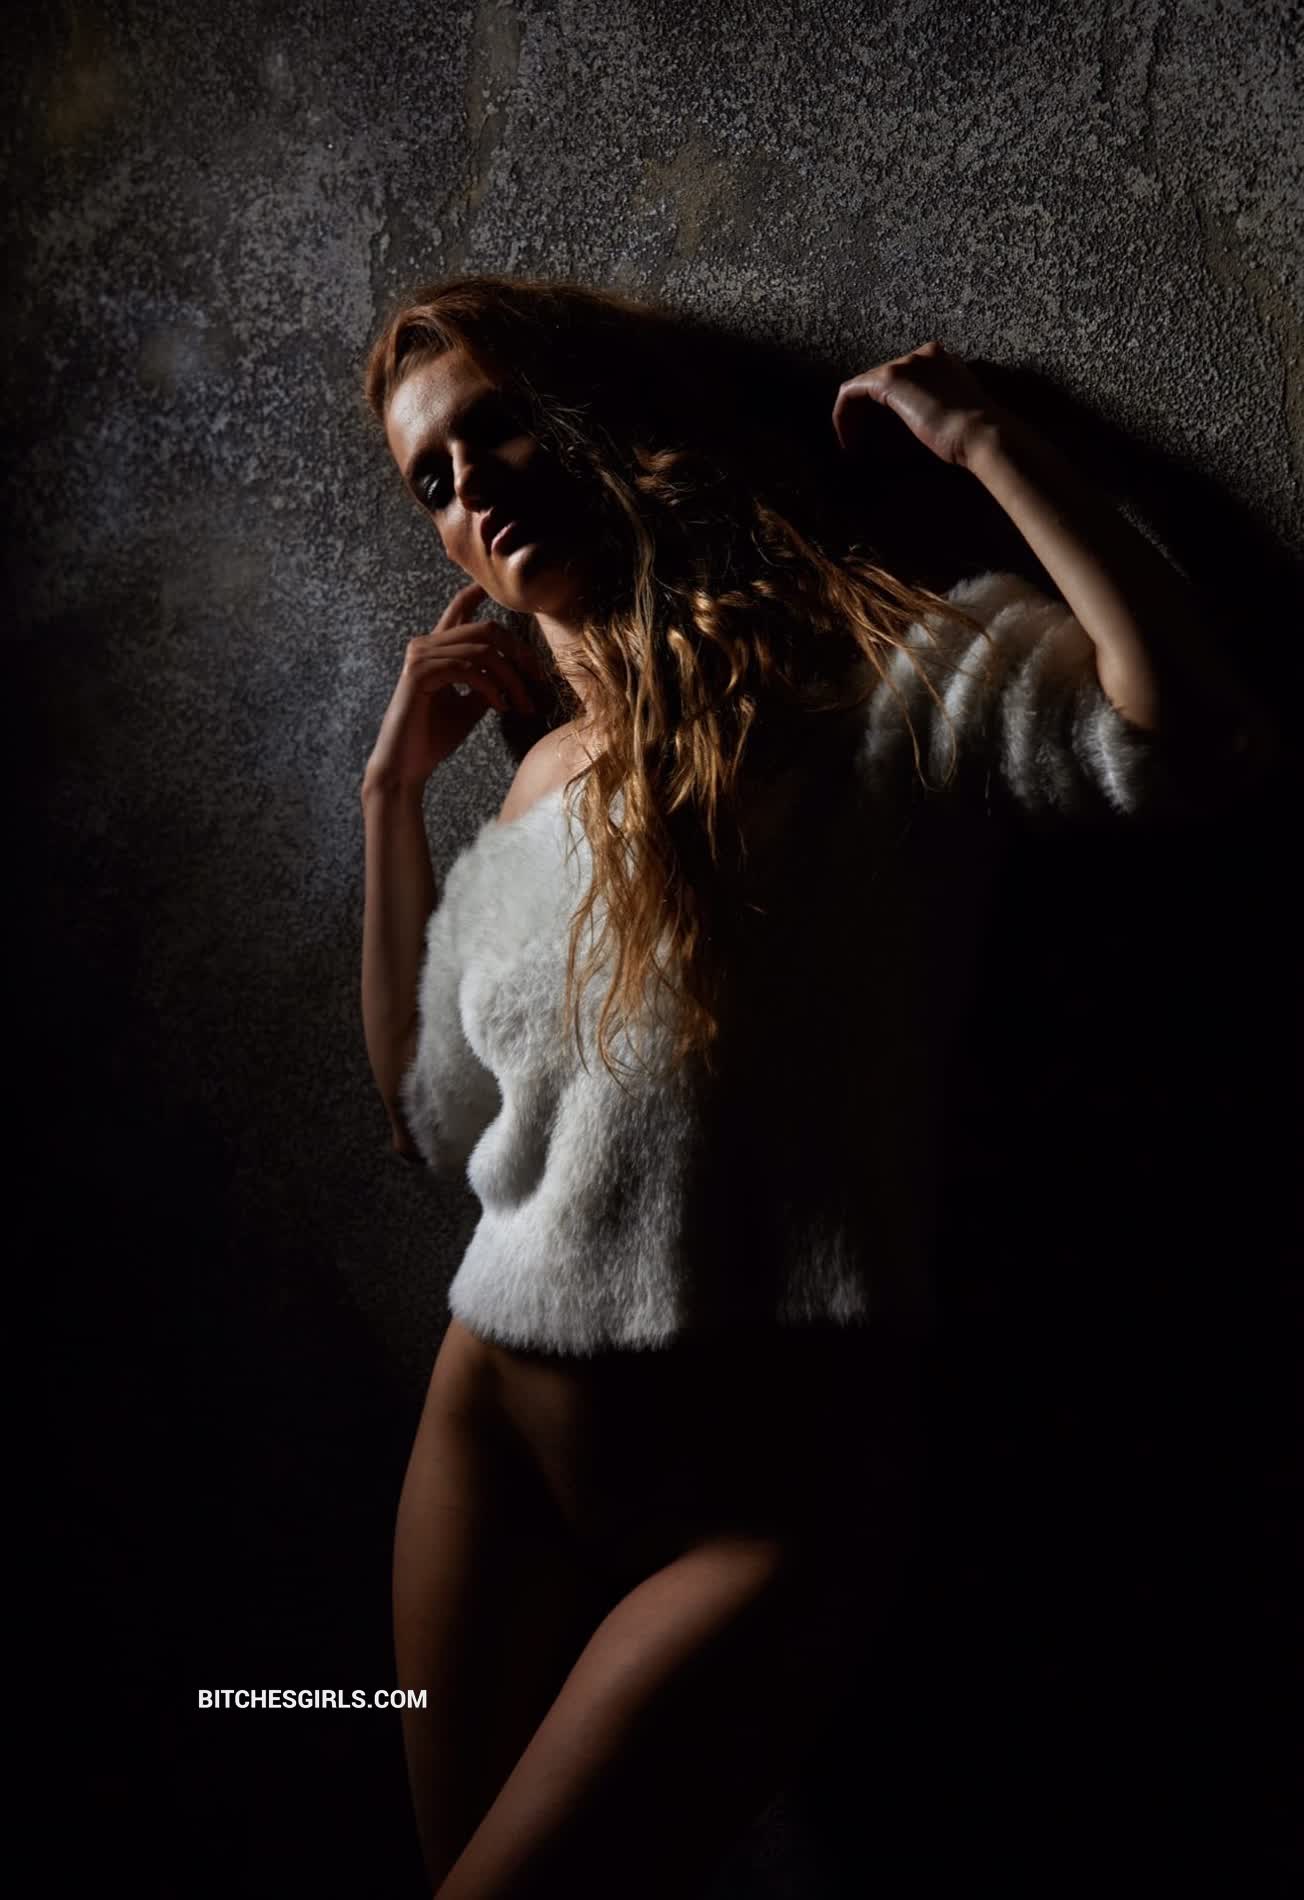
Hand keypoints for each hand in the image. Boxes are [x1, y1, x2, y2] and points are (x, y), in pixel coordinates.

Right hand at [363, 582, 550, 792]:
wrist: (405, 766)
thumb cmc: (434, 738)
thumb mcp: (470, 706)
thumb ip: (488, 683)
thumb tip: (513, 672)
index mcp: (436, 650)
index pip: (459, 612)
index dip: (477, 596)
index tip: (497, 589)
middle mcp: (426, 645)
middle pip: (486, 629)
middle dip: (520, 653)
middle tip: (539, 681)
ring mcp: (421, 656)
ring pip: (483, 650)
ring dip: (512, 679)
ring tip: (523, 705)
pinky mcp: (419, 673)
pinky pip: (468, 668)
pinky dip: (491, 687)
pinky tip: (500, 707)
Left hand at [832, 339, 1006, 469]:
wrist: (980, 433)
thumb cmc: (971, 435)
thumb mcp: (950, 415)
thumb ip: (932, 407)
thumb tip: (912, 422)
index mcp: (939, 359)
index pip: (900, 377)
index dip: (881, 408)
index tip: (880, 435)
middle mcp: (922, 354)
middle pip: (879, 379)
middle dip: (864, 413)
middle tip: (858, 442)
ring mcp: (906, 363)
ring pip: (862, 386)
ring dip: (851, 417)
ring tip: (851, 444)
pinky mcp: (890, 379)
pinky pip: (851, 392)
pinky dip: (843, 416)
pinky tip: (847, 440)